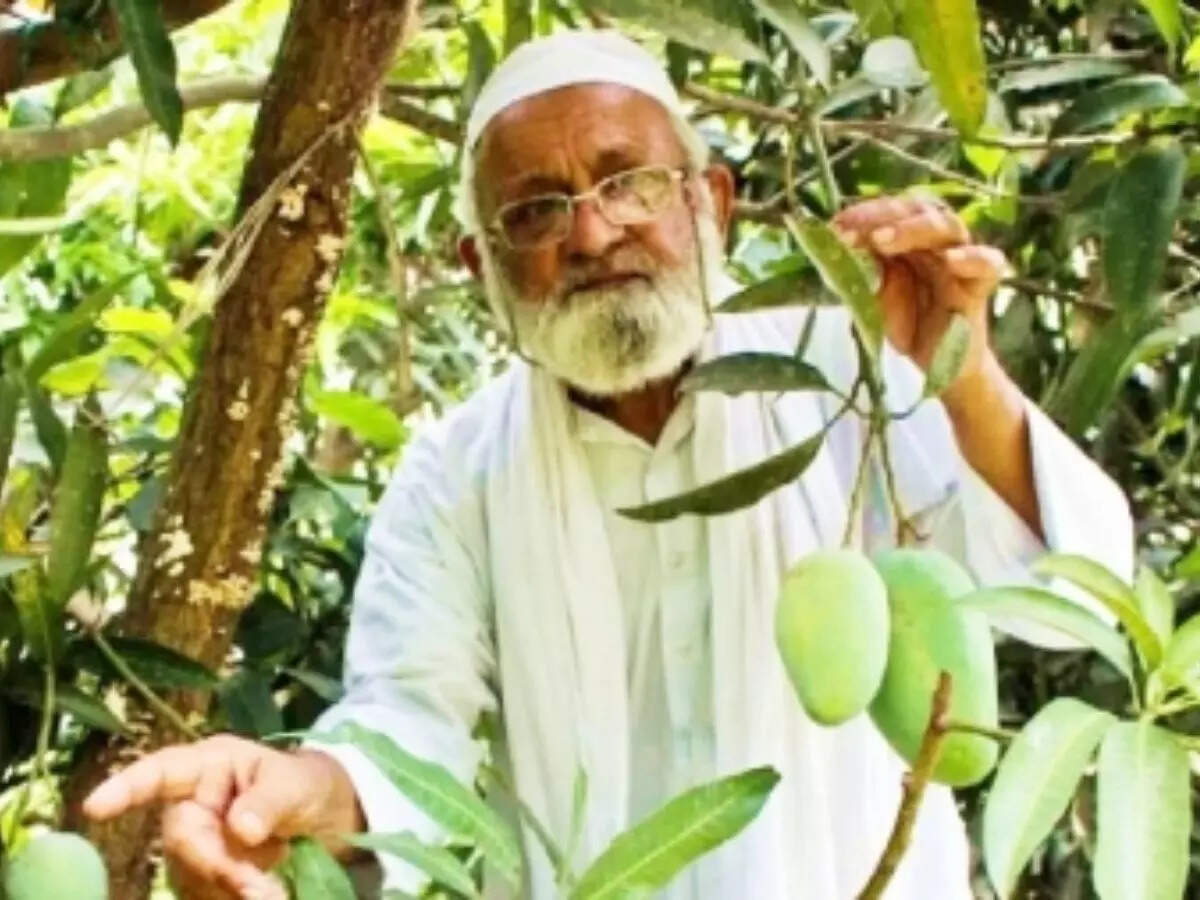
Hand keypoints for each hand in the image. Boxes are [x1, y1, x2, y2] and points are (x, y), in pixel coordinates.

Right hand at [83, 735, 360, 899]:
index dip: (126, 788)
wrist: (327, 817)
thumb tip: (242, 827)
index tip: (95, 807)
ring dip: (230, 887)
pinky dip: (232, 897)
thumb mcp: (296, 784)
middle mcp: (193, 803)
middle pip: (181, 838)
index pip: (160, 771)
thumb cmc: (304, 783)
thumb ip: (269, 801)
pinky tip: (268, 892)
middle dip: (217, 865)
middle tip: (261, 889)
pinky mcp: (206, 872)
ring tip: (274, 891)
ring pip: (191, 873)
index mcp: (209, 766)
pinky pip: (204, 892)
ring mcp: (197, 840)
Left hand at [832, 196, 1008, 396]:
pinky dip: (973, 258)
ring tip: (882, 240)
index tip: (835, 227)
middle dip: (882, 216)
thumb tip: (839, 249)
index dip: (864, 215)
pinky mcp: (979, 287)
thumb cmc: (908, 323)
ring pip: (949, 227)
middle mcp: (935, 243)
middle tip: (852, 232)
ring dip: (914, 228)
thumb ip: (862, 275)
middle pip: (919, 210)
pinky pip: (989, 264)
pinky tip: (951, 261)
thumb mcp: (874, 300)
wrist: (939, 365)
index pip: (891, 212)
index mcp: (909, 239)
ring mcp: (959, 261)